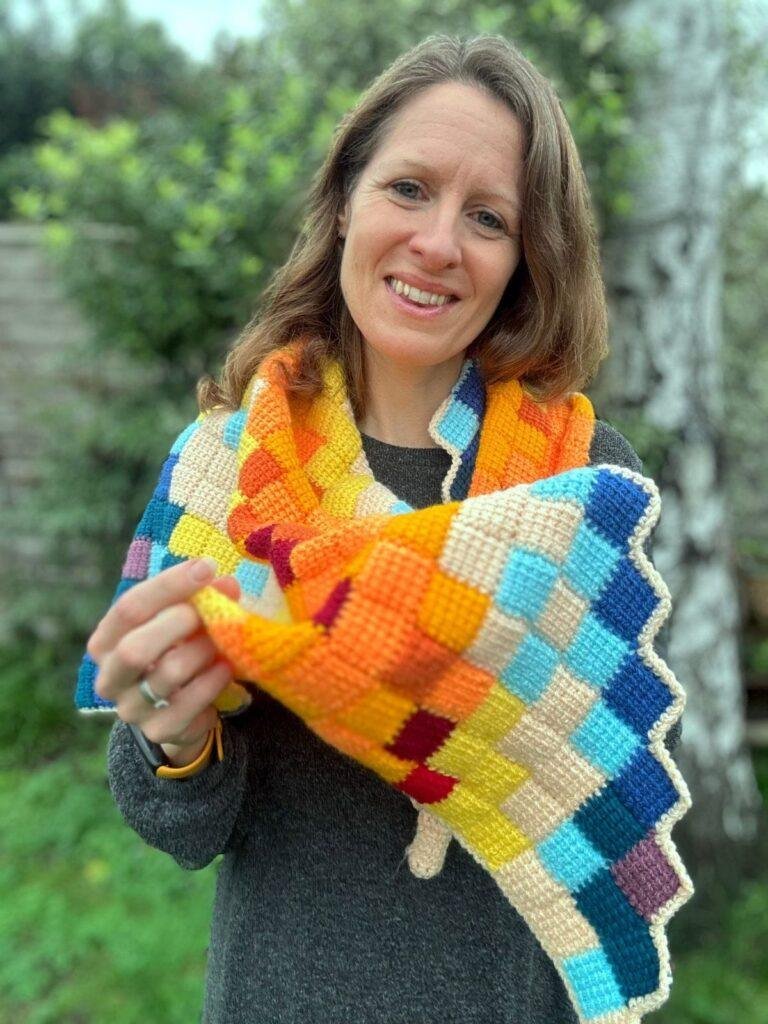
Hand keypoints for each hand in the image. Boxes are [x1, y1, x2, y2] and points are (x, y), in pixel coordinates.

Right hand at [88, 558, 241, 762]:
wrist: (178, 708)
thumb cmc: (175, 650)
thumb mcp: (177, 622)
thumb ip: (195, 600)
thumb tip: (227, 584)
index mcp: (106, 642)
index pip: (128, 608)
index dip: (169, 585)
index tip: (207, 567)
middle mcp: (110, 677)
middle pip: (136, 648)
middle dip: (180, 623)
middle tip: (211, 610)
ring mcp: (131, 708)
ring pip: (169, 674)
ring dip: (204, 650)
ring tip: (224, 640)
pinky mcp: (159, 730)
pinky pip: (190, 704)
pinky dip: (213, 682)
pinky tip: (225, 668)